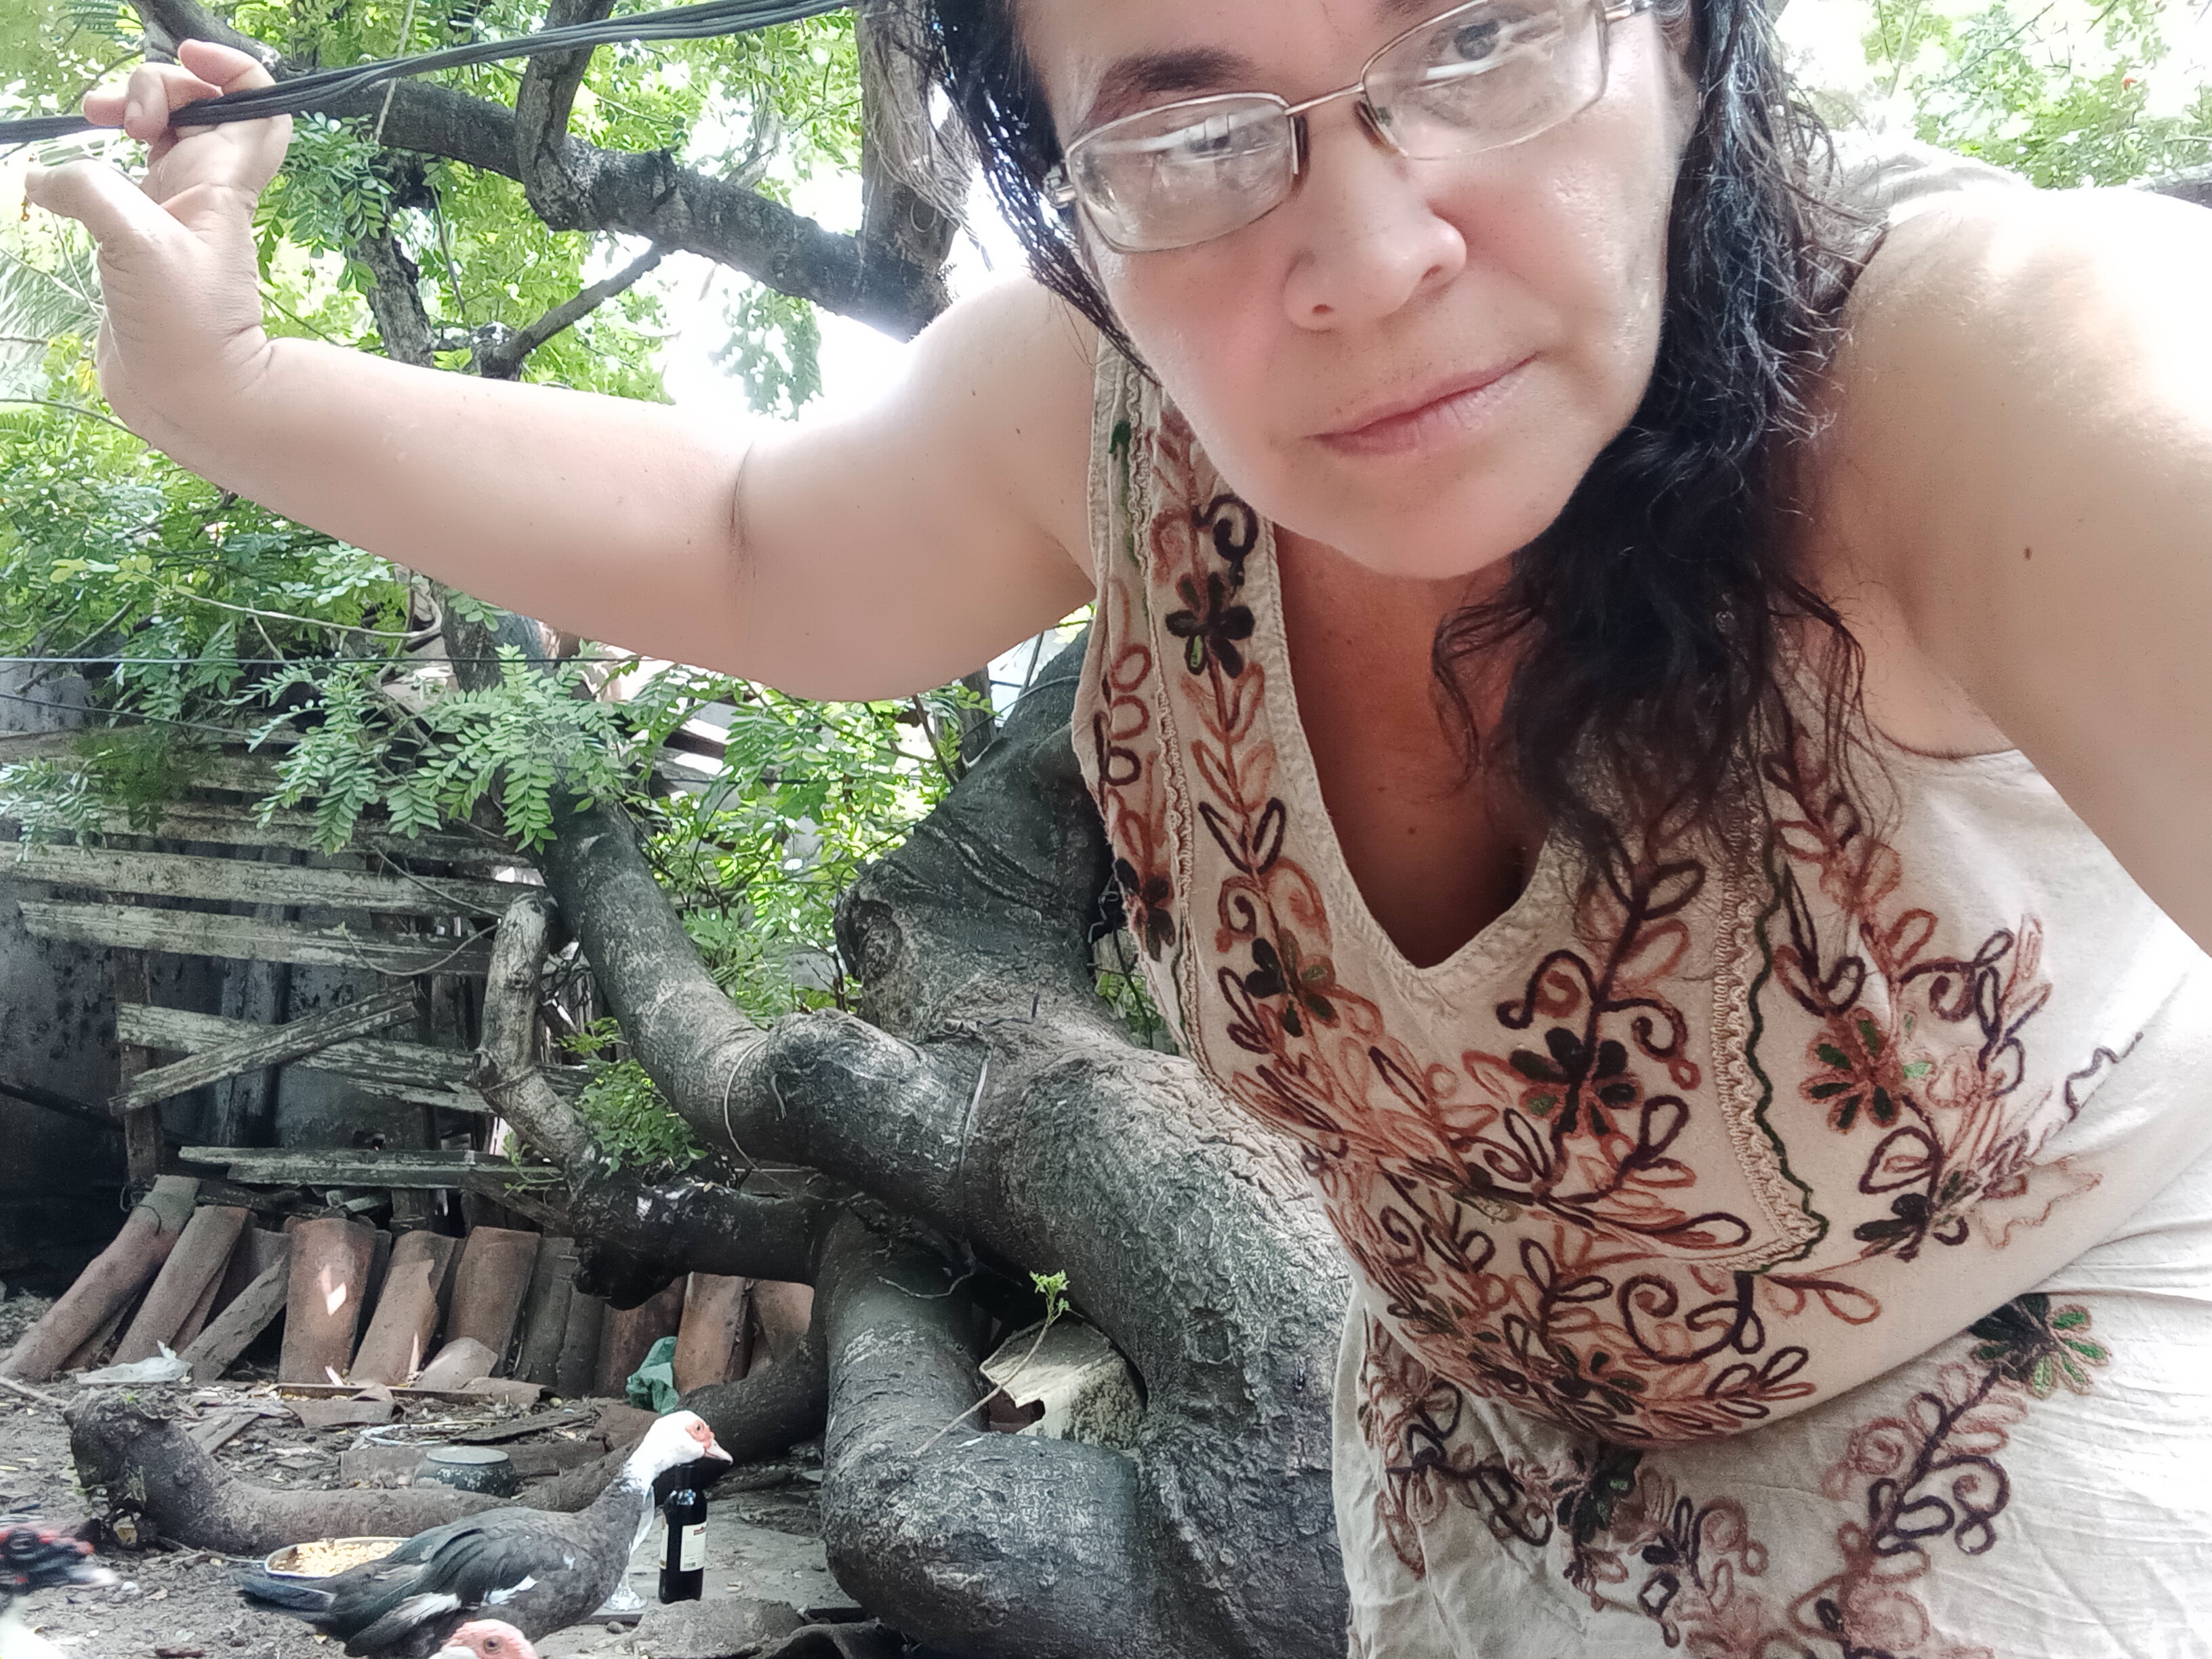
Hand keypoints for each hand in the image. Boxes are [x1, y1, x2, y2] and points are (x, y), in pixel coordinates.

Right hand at [23, 40, 292, 440]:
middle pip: (193, 106)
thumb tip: (43, 180)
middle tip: (124, 116)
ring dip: (123, 112)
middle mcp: (202, 191)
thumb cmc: (188, 329)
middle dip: (152, 85)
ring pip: (155, 137)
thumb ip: (87, 191)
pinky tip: (58, 181)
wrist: (193, 400)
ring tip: (92, 119)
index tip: (187, 60)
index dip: (232, 69)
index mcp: (221, 181)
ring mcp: (170, 215)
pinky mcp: (138, 243)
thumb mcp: (136, 243)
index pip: (258, 105)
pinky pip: (118, 181)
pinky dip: (90, 164)